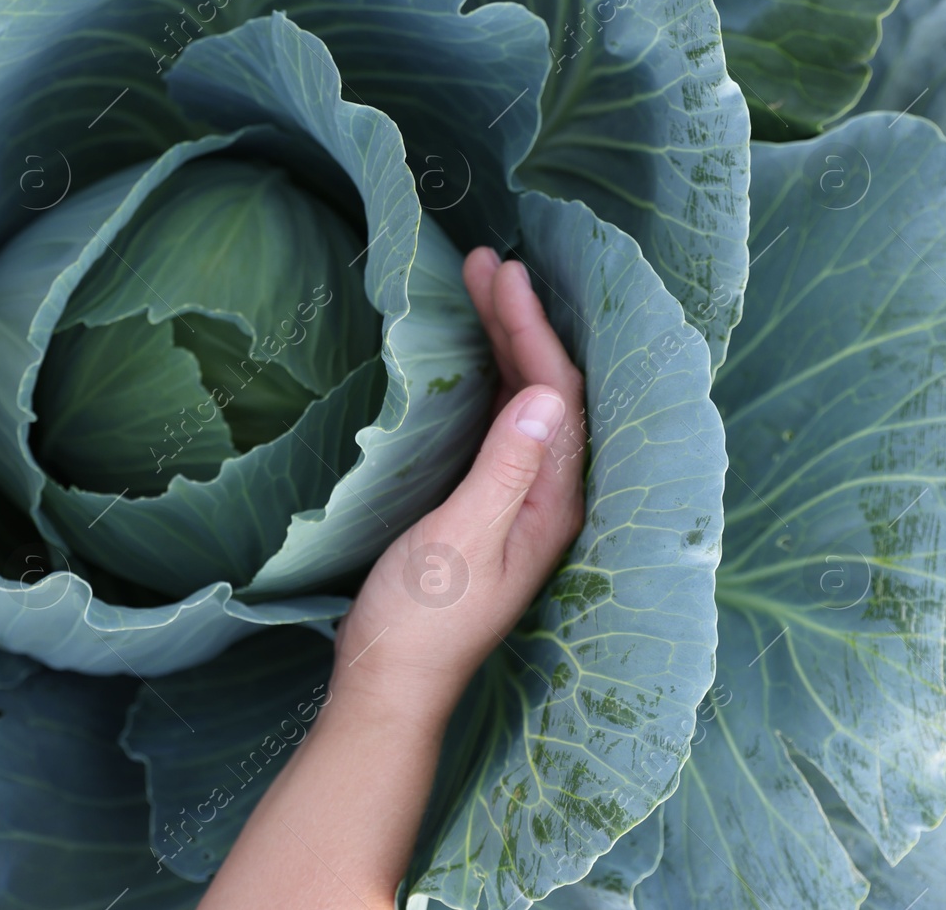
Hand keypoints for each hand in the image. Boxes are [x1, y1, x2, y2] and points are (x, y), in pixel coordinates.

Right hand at [331, 246, 588, 723]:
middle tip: (487, 260)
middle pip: (546, 391)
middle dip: (520, 322)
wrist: (388, 684)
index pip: (557, 396)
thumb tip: (546, 394)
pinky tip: (473, 352)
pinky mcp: (484, 504)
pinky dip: (488, 376)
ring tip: (480, 284)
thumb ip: (505, 468)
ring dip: (505, 342)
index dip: (532, 330)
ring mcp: (518, 500)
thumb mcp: (460, 539)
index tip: (503, 274)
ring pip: (523, 403)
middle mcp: (547, 496)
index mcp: (553, 503)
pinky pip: (499, 424)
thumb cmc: (420, 620)